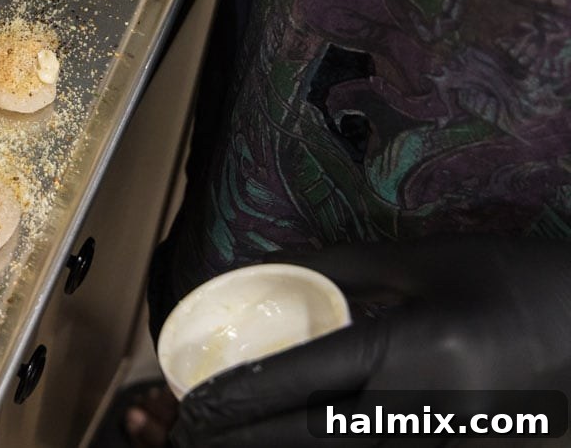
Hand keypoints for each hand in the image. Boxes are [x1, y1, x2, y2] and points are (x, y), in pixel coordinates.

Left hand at [172, 236, 570, 446]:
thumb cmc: (508, 281)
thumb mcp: (422, 262)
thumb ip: (338, 266)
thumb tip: (258, 268)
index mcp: (414, 348)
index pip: (303, 380)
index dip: (237, 398)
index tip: (188, 406)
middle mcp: (426, 409)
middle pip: (311, 441)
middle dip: (239, 444)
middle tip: (184, 437)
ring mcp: (443, 444)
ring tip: (219, 446)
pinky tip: (283, 446)